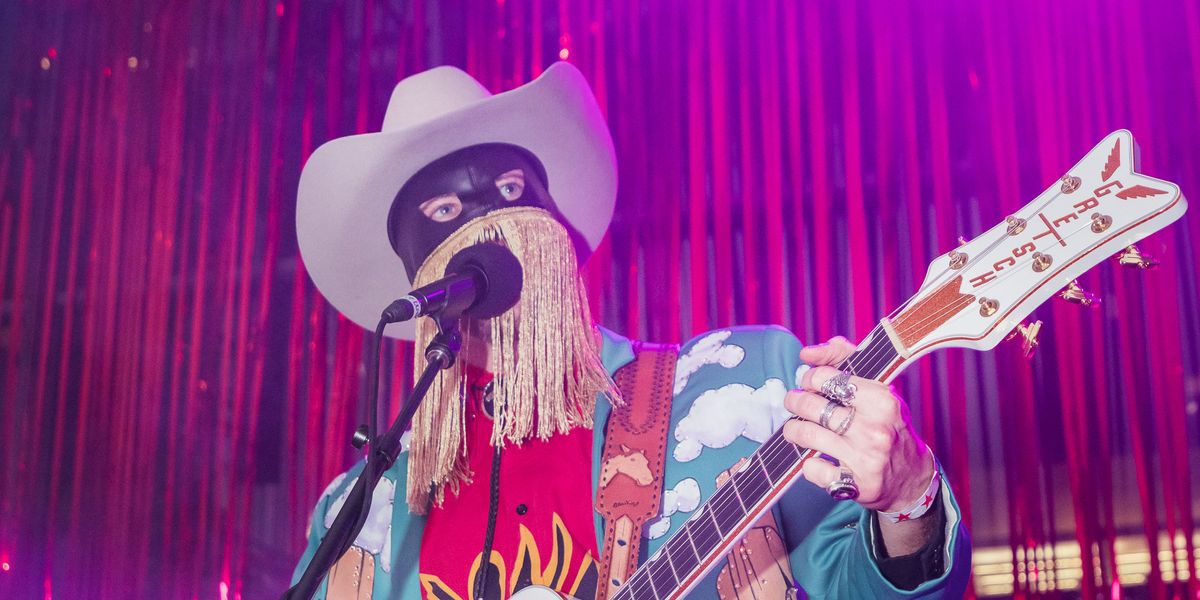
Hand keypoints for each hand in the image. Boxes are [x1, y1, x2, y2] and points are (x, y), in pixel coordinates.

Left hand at [781, 337, 934, 513]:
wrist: (912, 477)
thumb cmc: (889, 427)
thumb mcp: (878, 390)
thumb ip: (845, 361)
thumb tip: (807, 353)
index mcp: (883, 400)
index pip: (825, 378)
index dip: (809, 378)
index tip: (808, 383)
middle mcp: (875, 429)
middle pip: (811, 406)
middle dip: (794, 402)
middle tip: (794, 403)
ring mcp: (866, 458)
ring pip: (807, 436)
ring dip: (793, 431)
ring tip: (795, 429)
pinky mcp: (857, 485)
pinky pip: (813, 469)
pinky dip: (808, 463)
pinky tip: (817, 458)